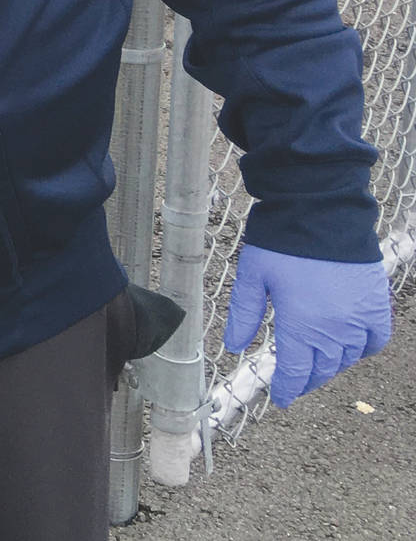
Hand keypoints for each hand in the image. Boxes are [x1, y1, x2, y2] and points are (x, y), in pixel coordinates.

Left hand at [223, 244, 392, 406]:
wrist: (321, 212)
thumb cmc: (281, 243)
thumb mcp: (252, 278)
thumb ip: (243, 315)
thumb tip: (233, 346)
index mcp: (301, 326)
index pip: (295, 372)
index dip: (287, 388)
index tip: (281, 398)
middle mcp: (335, 330)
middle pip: (322, 369)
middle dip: (306, 379)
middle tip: (295, 382)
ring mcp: (360, 319)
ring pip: (347, 359)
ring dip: (331, 366)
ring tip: (317, 365)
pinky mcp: (377, 305)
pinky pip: (375, 340)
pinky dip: (363, 350)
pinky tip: (351, 349)